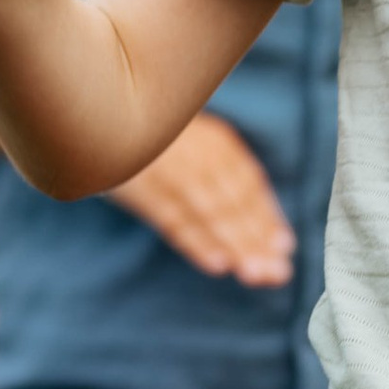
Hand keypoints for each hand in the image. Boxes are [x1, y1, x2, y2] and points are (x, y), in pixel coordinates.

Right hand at [111, 117, 294, 285]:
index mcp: (216, 144)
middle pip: (234, 204)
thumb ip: (222, 177)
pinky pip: (174, 219)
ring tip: (255, 275)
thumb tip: (258, 223)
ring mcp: (171, 171)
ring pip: (211, 214)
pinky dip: (197, 242)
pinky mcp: (141, 187)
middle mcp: (200, 155)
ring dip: (235, 246)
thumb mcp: (194, 146)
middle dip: (257, 240)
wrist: (105, 113)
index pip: (249, 185)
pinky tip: (217, 265)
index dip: (267, 217)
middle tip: (278, 274)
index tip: (284, 248)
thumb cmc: (155, 140)